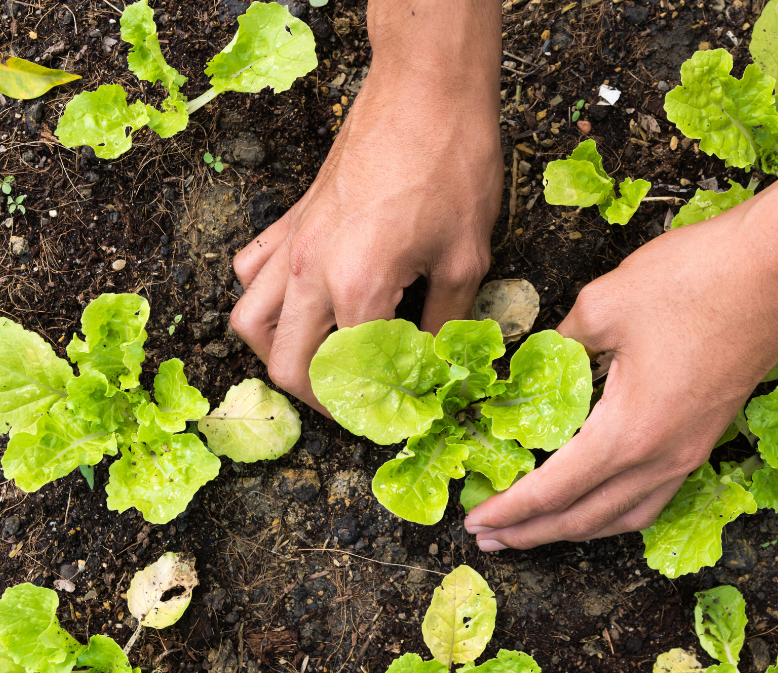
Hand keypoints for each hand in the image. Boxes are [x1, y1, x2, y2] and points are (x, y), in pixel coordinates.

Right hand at [230, 37, 501, 413]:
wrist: (425, 90)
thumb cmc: (452, 166)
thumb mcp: (465, 258)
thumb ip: (445, 323)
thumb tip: (435, 364)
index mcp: (358, 287)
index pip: (348, 375)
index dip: (372, 408)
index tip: (394, 416)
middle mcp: (311, 271)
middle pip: (285, 364)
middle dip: (318, 398)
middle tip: (355, 403)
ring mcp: (293, 243)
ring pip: (250, 321)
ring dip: (278, 354)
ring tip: (318, 362)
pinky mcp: (292, 218)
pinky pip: (253, 270)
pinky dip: (265, 299)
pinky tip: (300, 303)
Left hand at [463, 202, 777, 549]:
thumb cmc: (695, 280)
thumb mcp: (603, 305)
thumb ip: (559, 345)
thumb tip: (537, 363)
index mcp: (629, 432)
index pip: (553, 490)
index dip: (510, 510)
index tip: (474, 521)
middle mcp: (662, 458)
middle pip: (586, 518)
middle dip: (532, 532)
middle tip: (489, 537)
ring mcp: (691, 452)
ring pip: (624, 516)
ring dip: (575, 529)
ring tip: (536, 531)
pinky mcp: (707, 436)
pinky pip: (653, 496)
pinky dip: (614, 511)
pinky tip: (598, 500)